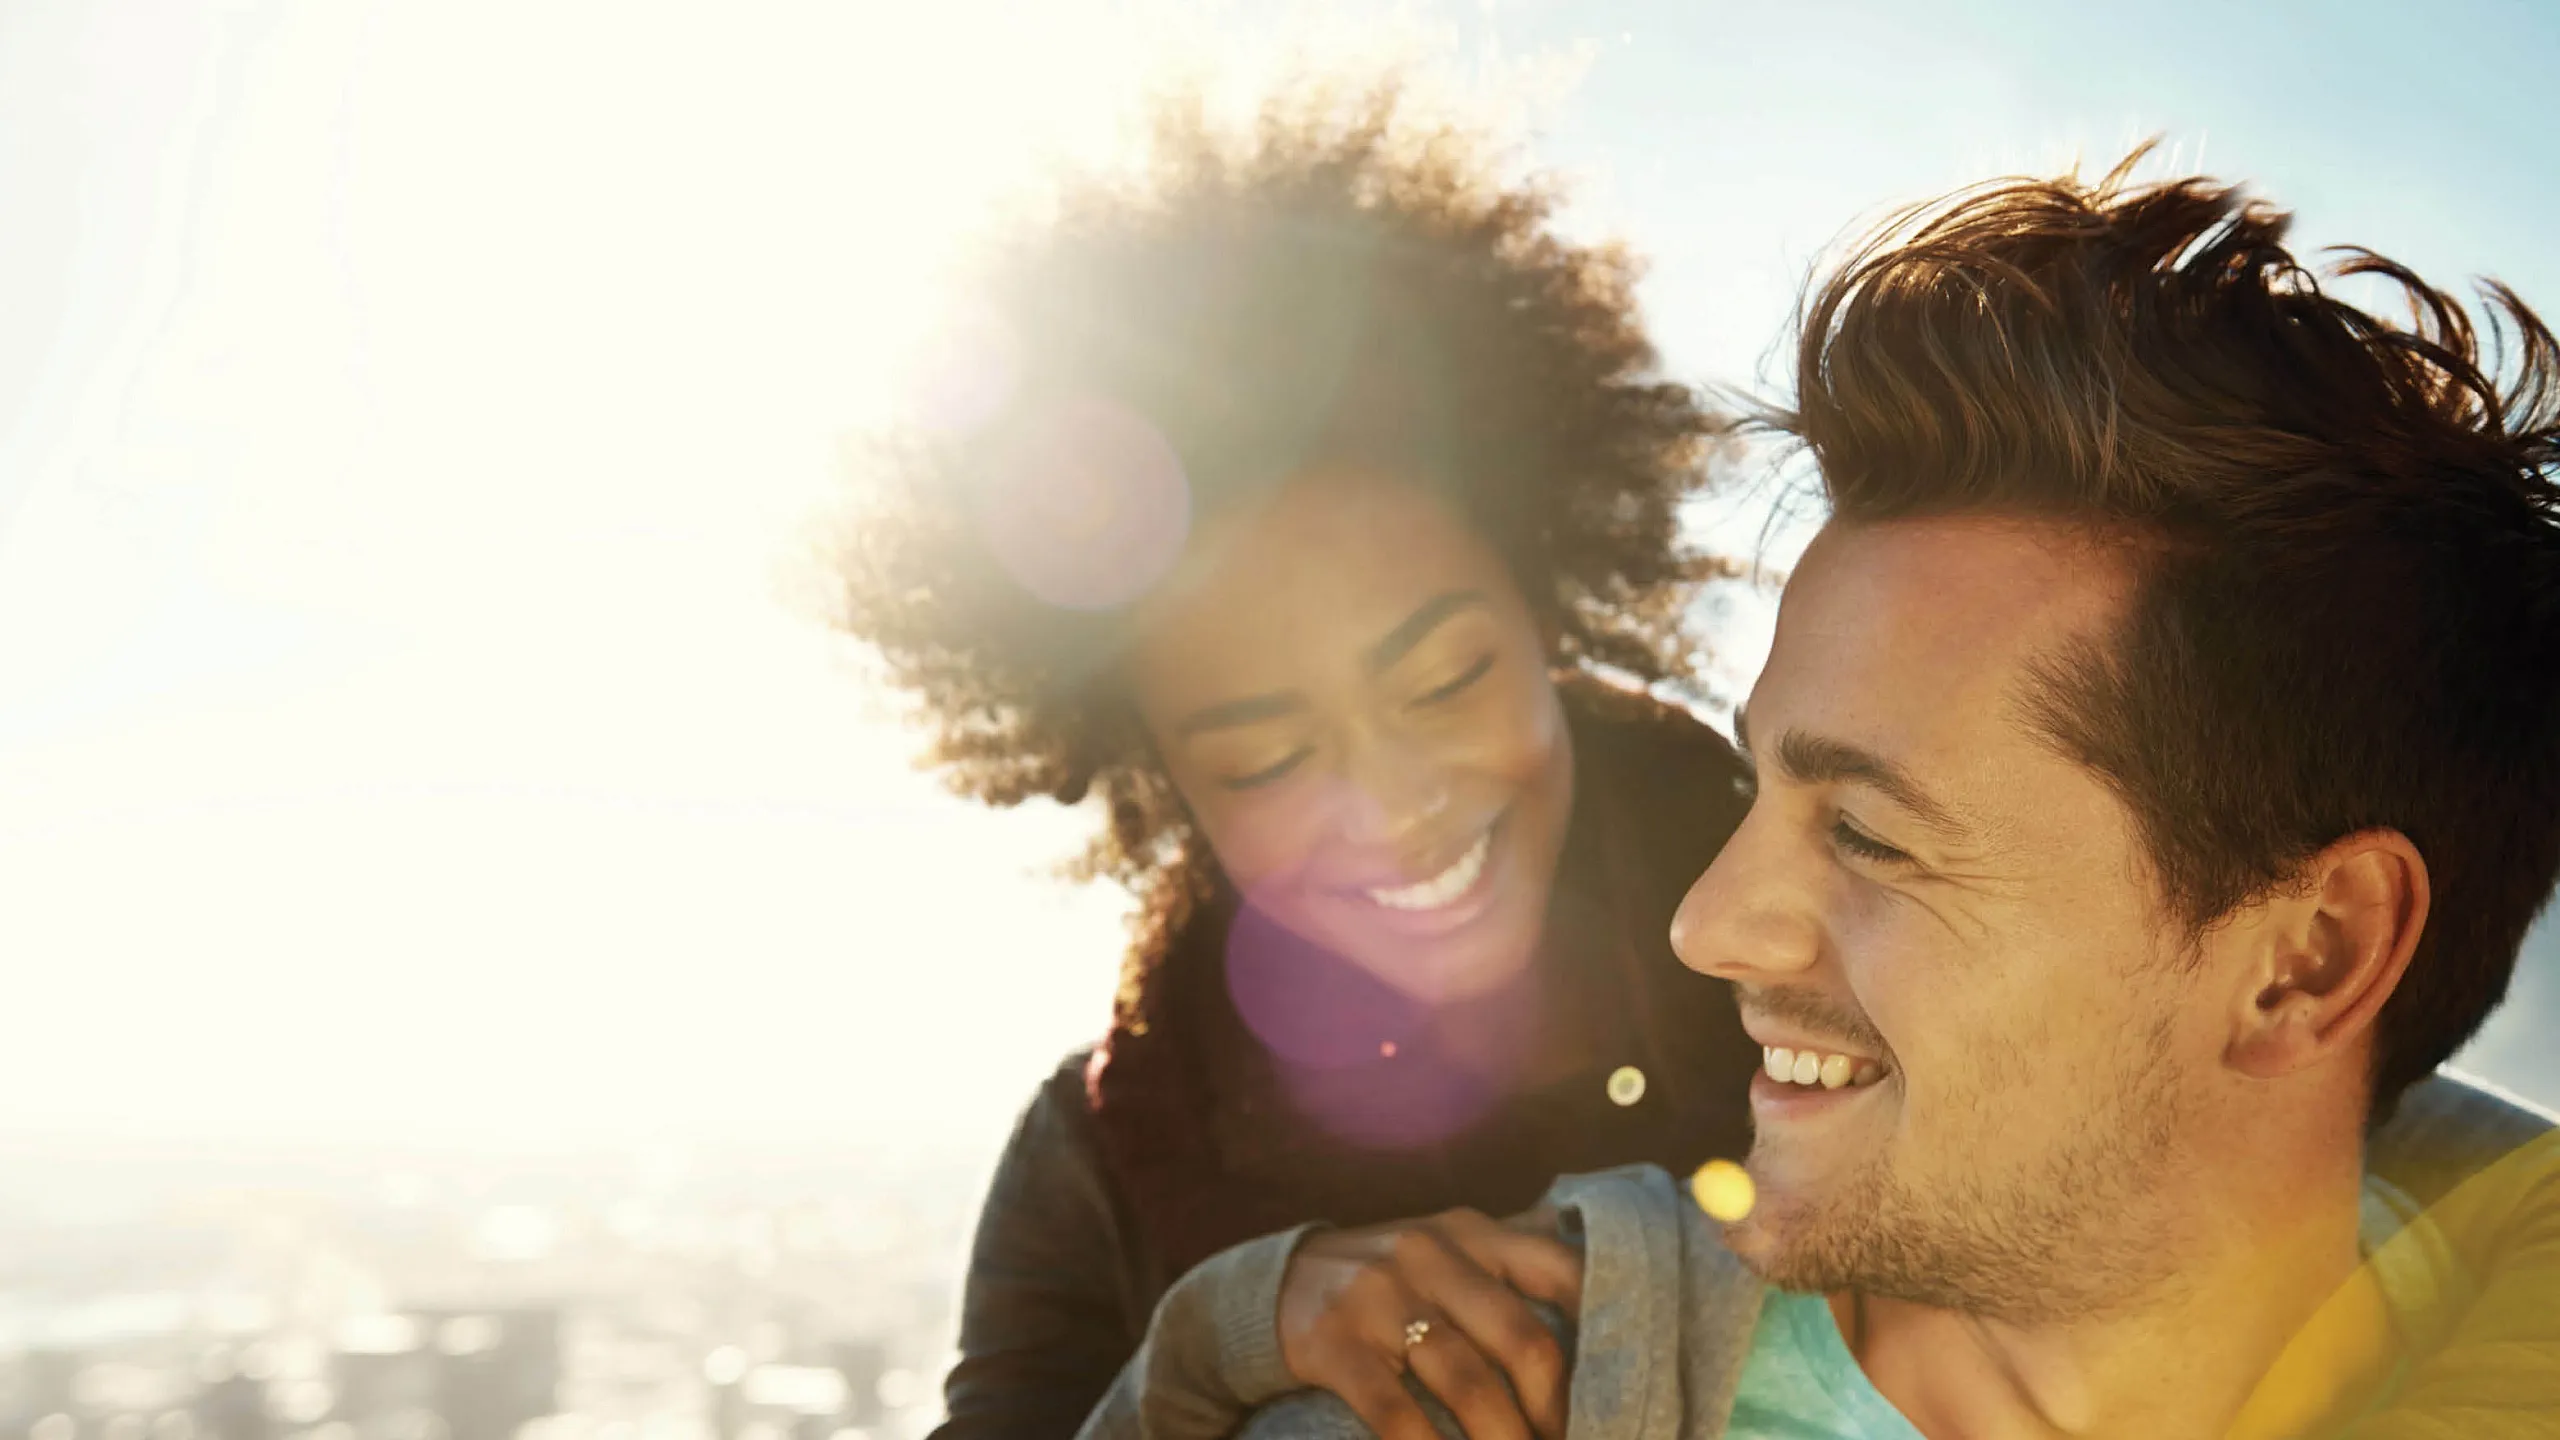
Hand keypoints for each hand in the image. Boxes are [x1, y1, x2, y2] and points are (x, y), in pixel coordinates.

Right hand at [1276, 1206, 1581, 1439]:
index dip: (1601, 1334)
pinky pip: (1393, 1411)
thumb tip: (1599, 1321)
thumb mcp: (1448, 1252)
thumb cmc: (1388, 1280)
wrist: (1276, 1282)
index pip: (1560, 1271)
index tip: (1618, 1389)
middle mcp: (1431, 1254)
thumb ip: (1510, 1270)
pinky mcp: (1333, 1342)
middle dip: (1556, 1410)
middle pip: (1522, 1338)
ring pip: (1467, 1382)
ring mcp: (1380, 1297)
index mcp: (1471, 1233)